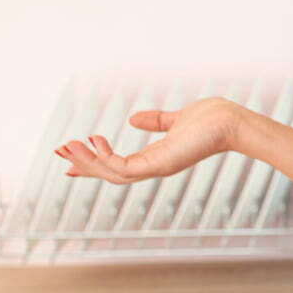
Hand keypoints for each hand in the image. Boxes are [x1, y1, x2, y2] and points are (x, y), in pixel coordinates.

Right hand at [54, 96, 243, 184]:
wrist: (232, 121)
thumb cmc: (212, 120)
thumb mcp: (177, 118)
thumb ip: (156, 121)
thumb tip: (133, 119)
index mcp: (156, 157)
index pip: (119, 166)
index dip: (95, 163)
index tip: (71, 159)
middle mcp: (154, 167)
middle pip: (110, 173)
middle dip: (84, 165)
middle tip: (60, 153)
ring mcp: (156, 168)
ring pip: (112, 173)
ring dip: (87, 161)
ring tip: (67, 146)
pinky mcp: (159, 165)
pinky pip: (123, 167)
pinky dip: (104, 157)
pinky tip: (92, 140)